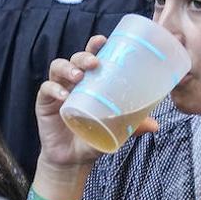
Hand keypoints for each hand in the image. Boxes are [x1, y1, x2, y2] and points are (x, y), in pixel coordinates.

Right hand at [34, 35, 158, 168]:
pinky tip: (64, 96)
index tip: (103, 40)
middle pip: (75, 58)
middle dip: (84, 56)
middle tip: (94, 63)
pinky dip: (54, 89)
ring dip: (68, 68)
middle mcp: (74, 81)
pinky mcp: (44, 103)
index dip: (95, 45)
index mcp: (91, 81)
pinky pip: (46, 88)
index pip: (92, 56)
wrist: (74, 160)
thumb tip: (155, 126)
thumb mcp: (116, 129)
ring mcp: (58, 90)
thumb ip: (133, 125)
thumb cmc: (95, 137)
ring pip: (58, 67)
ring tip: (78, 77)